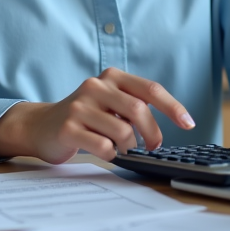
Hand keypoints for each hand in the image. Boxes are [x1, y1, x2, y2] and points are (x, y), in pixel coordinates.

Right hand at [0, 68, 194, 163]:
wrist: (41, 126)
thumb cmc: (86, 117)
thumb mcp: (110, 102)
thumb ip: (134, 105)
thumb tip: (171, 122)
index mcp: (111, 76)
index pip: (150, 88)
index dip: (173, 107)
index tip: (188, 123)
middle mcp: (95, 86)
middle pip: (138, 110)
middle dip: (152, 133)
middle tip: (152, 147)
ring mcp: (79, 106)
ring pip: (122, 131)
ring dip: (128, 146)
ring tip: (122, 149)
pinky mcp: (68, 127)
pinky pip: (102, 146)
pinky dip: (110, 154)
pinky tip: (104, 151)